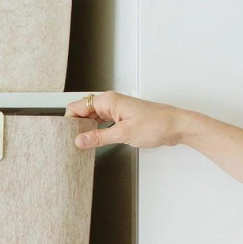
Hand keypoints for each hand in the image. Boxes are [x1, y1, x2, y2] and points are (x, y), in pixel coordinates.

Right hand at [66, 91, 190, 149]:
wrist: (179, 126)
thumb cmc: (157, 124)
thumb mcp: (123, 133)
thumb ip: (98, 137)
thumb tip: (79, 140)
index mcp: (108, 100)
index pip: (76, 107)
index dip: (69, 121)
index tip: (65, 135)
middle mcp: (110, 102)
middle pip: (82, 112)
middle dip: (75, 126)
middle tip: (71, 142)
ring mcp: (116, 109)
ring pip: (92, 118)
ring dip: (86, 129)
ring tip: (81, 143)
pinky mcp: (122, 117)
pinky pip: (102, 122)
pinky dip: (96, 130)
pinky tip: (94, 141)